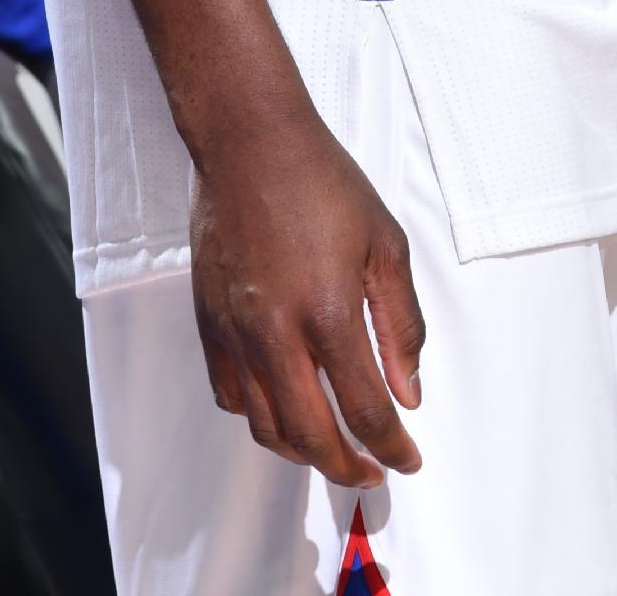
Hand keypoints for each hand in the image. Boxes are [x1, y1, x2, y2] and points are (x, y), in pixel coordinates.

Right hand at [190, 112, 424, 486]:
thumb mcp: (385, 243)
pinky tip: (282, 410)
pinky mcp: (209, 324)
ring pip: (266, 427)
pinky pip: (230, 395)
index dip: (392, 446)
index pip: (365, 409)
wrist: (250, 144)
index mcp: (328, 313)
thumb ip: (400, 324)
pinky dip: (259, 418)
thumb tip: (407, 391)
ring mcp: (236, 333)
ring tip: (330, 449)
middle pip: (311, 435)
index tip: (408, 460)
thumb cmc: (324, 184)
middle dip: (347, 467)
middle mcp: (277, 334)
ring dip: (302, 452)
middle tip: (371, 472)